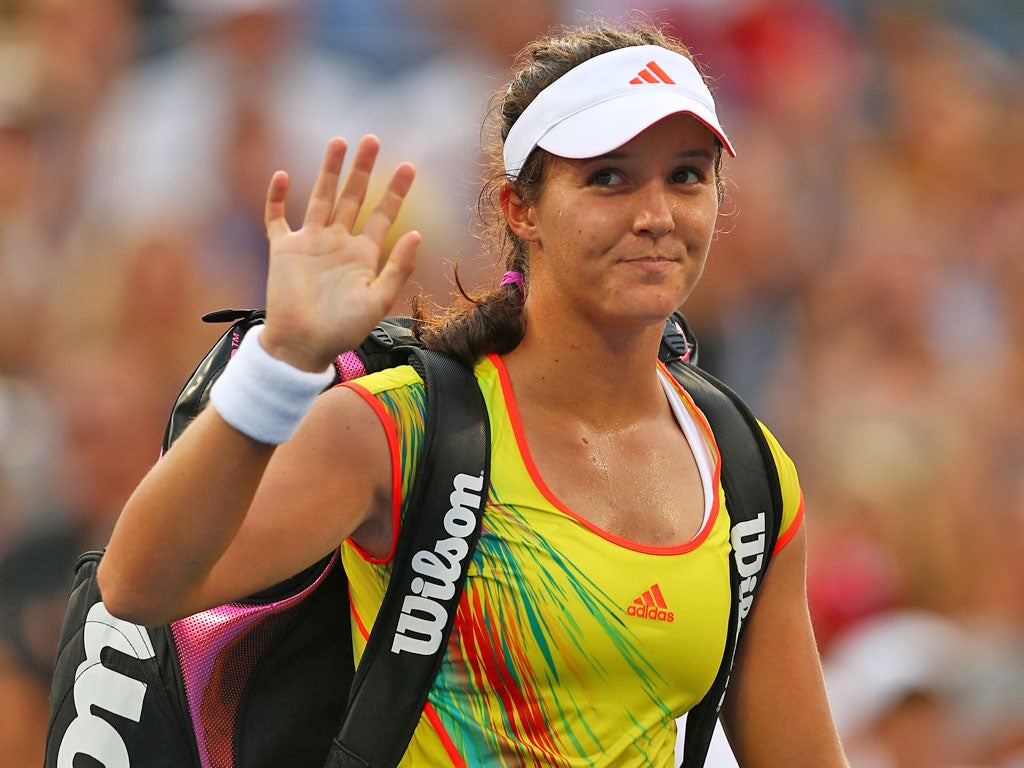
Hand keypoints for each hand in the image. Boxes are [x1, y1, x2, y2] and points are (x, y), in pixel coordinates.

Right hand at [260, 135, 419, 370]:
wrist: (303, 346)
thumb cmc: (343, 330)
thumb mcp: (378, 300)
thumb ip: (398, 267)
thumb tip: (418, 233)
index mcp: (364, 254)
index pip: (383, 215)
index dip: (396, 191)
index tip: (409, 166)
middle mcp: (338, 243)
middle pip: (353, 197)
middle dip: (363, 169)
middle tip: (373, 139)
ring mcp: (310, 243)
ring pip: (320, 197)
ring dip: (328, 170)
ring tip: (339, 142)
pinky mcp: (284, 249)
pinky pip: (277, 218)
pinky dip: (276, 197)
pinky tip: (281, 175)